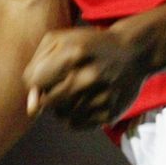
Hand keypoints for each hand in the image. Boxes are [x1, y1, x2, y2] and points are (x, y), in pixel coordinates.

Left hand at [22, 26, 151, 129]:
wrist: (133, 52)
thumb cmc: (89, 45)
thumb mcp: (61, 40)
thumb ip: (37, 65)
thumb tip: (32, 106)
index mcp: (73, 53)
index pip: (33, 80)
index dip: (35, 80)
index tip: (47, 74)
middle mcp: (89, 76)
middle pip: (46, 101)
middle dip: (48, 94)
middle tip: (63, 82)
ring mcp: (101, 97)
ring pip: (60, 116)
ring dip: (61, 106)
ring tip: (75, 91)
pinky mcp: (110, 113)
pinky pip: (76, 124)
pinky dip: (74, 116)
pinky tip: (84, 101)